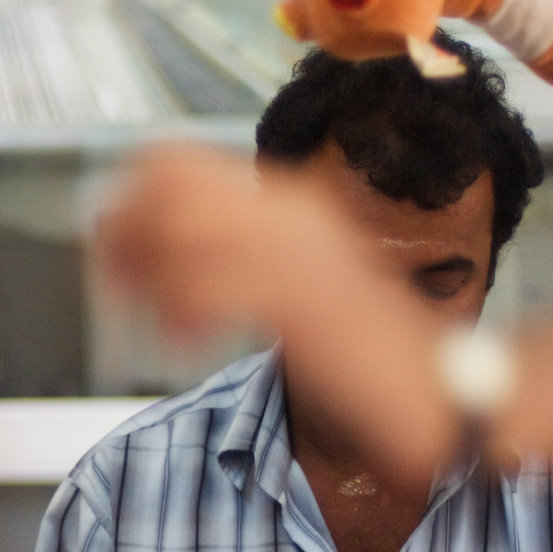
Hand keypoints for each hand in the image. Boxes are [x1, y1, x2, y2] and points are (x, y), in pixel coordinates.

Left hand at [97, 146, 457, 480]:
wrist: (434, 391)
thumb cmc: (359, 353)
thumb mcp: (290, 290)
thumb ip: (233, 263)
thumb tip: (152, 253)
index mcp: (288, 204)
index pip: (176, 160)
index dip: (128, 200)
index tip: (118, 254)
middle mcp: (290, 213)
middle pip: (166, 179)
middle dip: (125, 232)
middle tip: (121, 287)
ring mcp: (297, 250)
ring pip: (177, 224)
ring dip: (150, 275)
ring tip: (169, 326)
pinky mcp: (300, 298)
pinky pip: (205, 283)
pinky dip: (180, 312)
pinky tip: (189, 342)